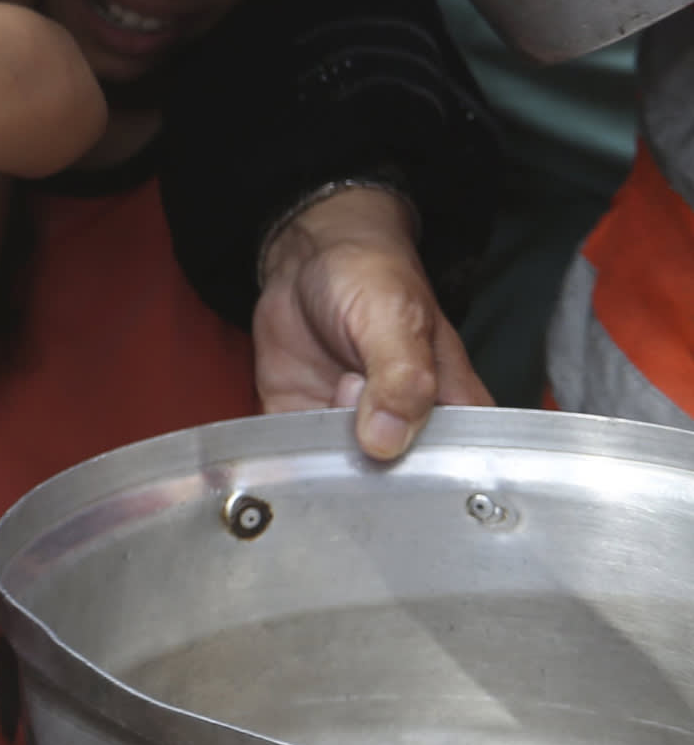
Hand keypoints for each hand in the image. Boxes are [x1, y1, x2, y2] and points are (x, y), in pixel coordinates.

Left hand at [253, 185, 491, 459]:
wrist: (306, 259)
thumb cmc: (371, 277)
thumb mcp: (395, 319)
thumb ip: (400, 378)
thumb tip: (388, 439)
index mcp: (449, 409)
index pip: (456, 469)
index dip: (432, 484)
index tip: (401, 467)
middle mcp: (403, 430)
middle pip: (395, 485)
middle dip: (369, 470)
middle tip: (355, 402)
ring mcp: (351, 432)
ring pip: (342, 479)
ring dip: (326, 456)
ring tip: (334, 385)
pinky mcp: (302, 427)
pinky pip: (294, 462)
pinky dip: (287, 456)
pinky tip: (291, 431)